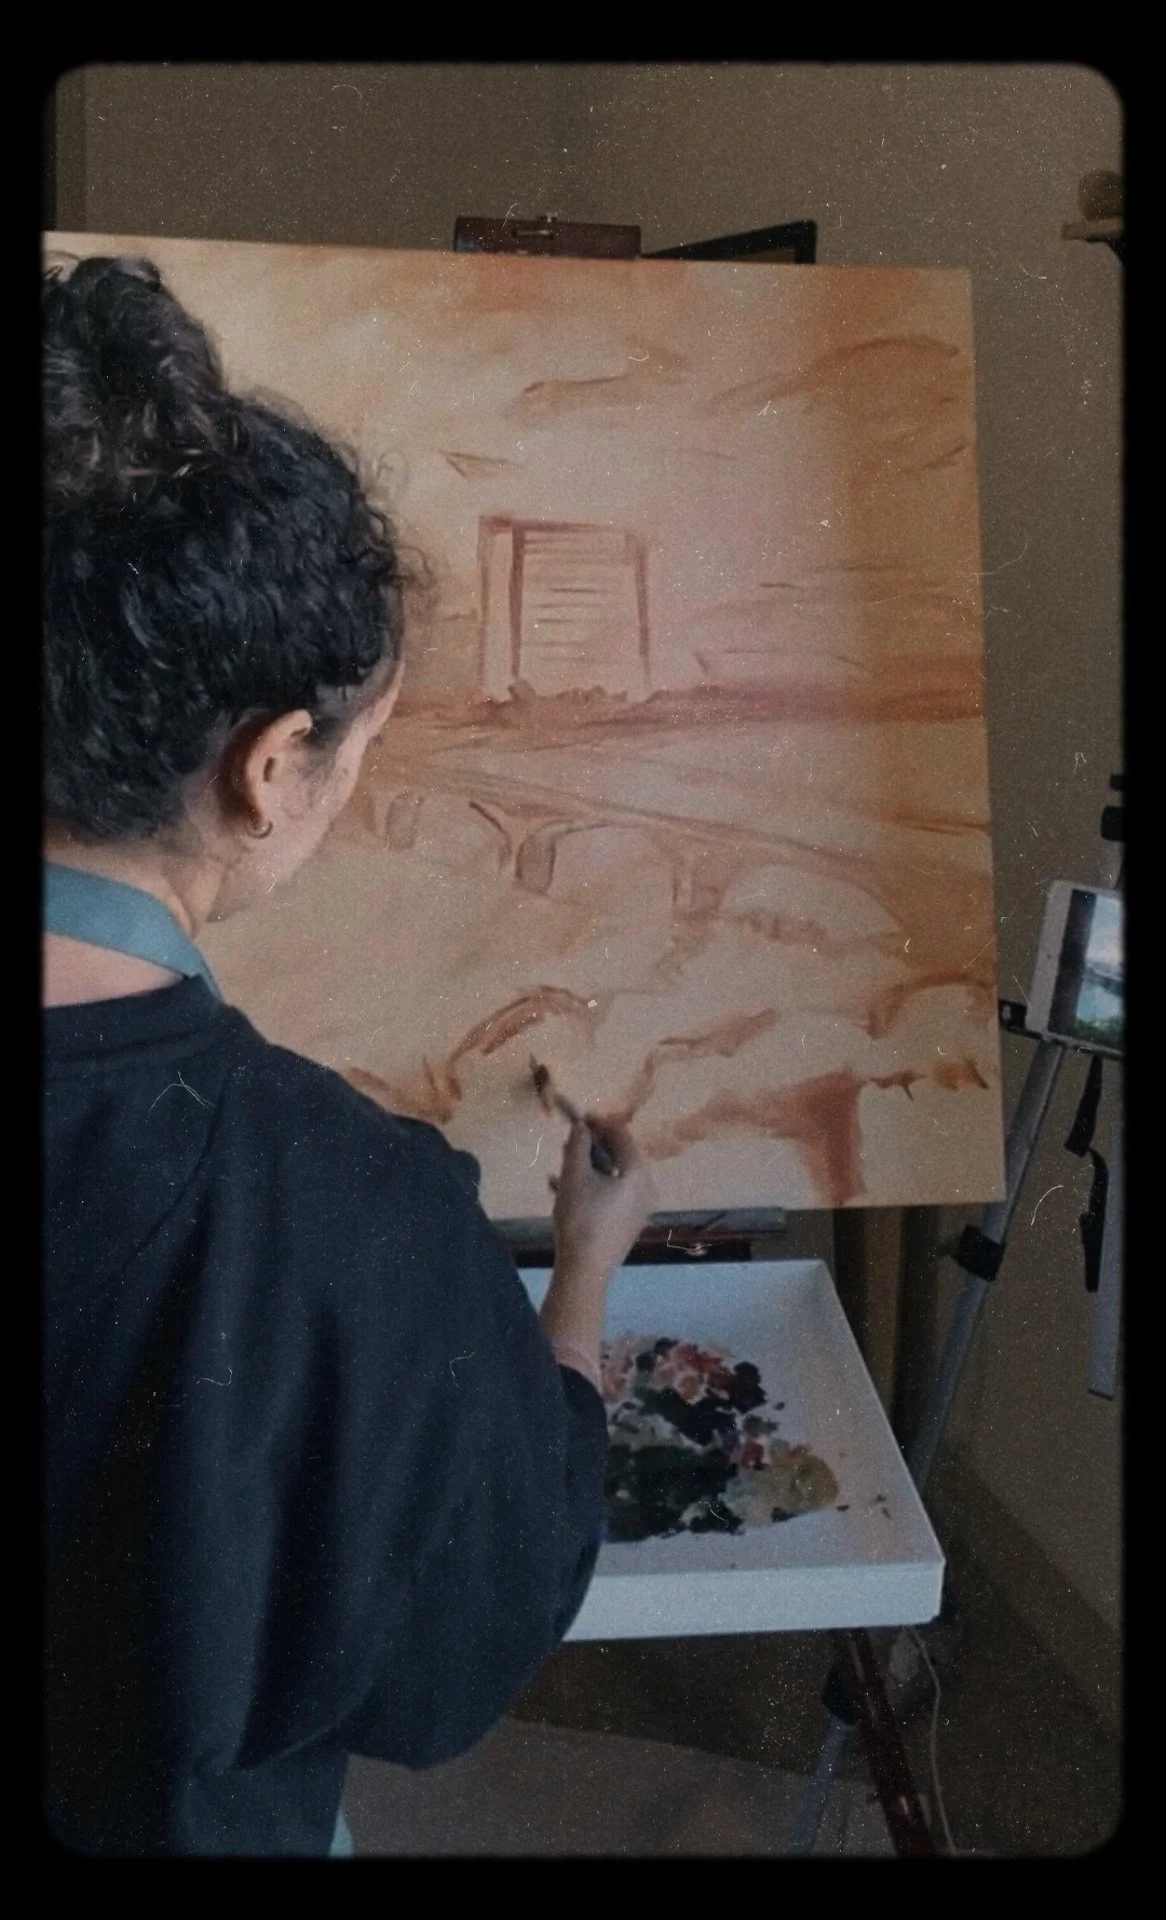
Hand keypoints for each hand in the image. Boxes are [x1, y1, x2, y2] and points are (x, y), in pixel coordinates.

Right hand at [551, 1116, 655, 1282]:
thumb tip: (581, 1125)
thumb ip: (577, 1144)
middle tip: (569, 1143)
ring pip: (612, 1178)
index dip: (600, 1123)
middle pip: (619, 1157)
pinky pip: (610, 1196)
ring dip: (587, 1168)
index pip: (622, 1136)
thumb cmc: (581, 1217)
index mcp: (638, 1173)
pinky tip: (562, 1192)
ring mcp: (638, 1210)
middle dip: (592, 1147)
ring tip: (560, 1168)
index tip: (578, 1117)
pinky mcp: (627, 1226)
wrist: (585, 1270)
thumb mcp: (574, 1175)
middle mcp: (646, 1189)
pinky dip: (591, 1188)